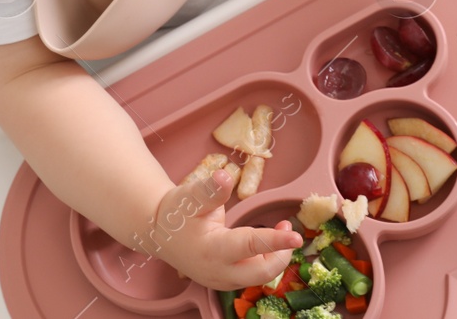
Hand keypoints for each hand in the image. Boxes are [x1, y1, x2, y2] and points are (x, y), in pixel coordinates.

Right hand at [144, 168, 303, 291]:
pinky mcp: (225, 280)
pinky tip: (268, 242)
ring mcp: (222, 280)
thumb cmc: (176, 212)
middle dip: (281, 253)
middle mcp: (219, 272)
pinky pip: (252, 275)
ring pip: (259, 276)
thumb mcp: (191, 196)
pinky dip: (265, 260)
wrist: (159, 233)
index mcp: (212, 250)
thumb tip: (225, 176)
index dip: (275, 241)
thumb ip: (211, 189)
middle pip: (262, 272)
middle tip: (288, 227)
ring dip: (275, 256)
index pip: (250, 247)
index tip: (297, 236)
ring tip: (281, 230)